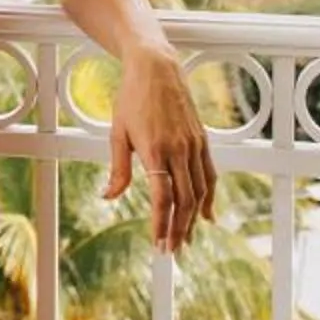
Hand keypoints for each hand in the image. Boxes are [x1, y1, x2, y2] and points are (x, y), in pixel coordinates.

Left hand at [106, 50, 217, 254]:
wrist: (157, 68)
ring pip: (200, 191)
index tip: (158, 243)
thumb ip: (118, 168)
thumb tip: (109, 197)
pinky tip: (205, 215)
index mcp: (155, 150)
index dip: (161, 223)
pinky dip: (209, 198)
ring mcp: (194, 146)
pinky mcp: (202, 141)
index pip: (162, 197)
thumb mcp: (117, 132)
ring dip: (193, 219)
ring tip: (185, 239)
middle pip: (184, 200)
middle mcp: (179, 151)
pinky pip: (210, 175)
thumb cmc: (131, 99)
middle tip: (172, 250)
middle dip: (178, 229)